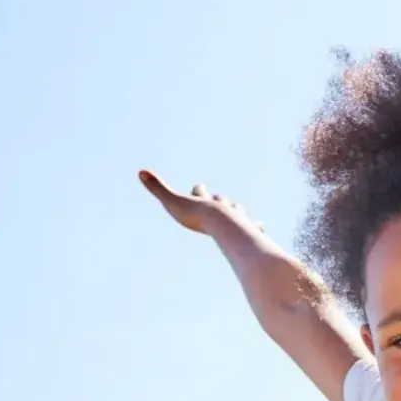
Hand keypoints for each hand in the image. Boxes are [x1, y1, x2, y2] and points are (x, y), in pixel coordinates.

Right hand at [139, 171, 262, 237]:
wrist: (224, 225)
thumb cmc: (197, 216)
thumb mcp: (173, 202)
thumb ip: (157, 189)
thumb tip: (140, 171)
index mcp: (206, 201)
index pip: (200, 192)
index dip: (198, 191)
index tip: (199, 188)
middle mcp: (222, 206)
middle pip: (221, 200)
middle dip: (219, 200)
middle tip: (220, 199)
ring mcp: (237, 217)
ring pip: (238, 211)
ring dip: (237, 212)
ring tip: (239, 215)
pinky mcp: (248, 229)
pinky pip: (254, 228)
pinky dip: (255, 228)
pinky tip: (260, 228)